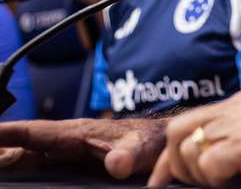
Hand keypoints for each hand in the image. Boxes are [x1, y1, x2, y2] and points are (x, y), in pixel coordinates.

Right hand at [0, 117, 165, 178]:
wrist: (160, 143)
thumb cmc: (150, 141)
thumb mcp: (141, 148)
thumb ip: (128, 155)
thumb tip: (116, 165)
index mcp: (77, 133)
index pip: (35, 132)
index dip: (8, 133)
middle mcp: (66, 141)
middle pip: (23, 146)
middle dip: (1, 148)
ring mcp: (66, 152)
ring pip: (27, 156)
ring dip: (7, 157)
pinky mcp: (70, 163)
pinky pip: (38, 164)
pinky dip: (20, 166)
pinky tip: (10, 172)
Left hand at [148, 91, 240, 187]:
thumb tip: (211, 159)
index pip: (189, 122)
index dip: (170, 155)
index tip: (163, 180)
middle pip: (181, 132)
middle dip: (174, 165)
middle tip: (182, 187)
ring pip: (191, 149)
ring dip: (196, 175)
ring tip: (219, 185)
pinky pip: (211, 163)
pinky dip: (213, 180)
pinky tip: (234, 183)